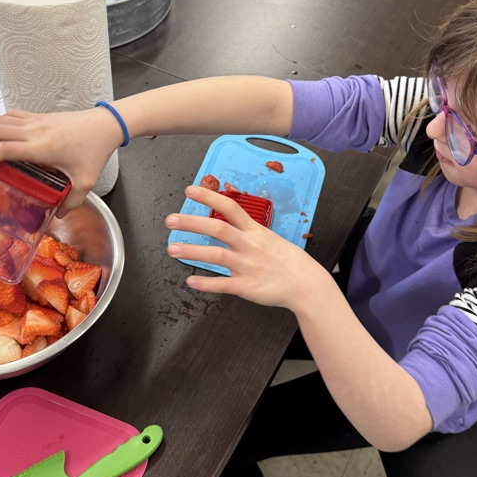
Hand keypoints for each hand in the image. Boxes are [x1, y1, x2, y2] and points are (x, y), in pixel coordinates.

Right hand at [0, 107, 120, 212]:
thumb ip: (72, 202)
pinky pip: (13, 114)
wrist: (106, 125)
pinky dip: (4, 124)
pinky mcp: (40, 115)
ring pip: (0, 119)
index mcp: (42, 148)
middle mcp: (35, 131)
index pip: (2, 149)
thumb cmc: (96, 149)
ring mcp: (36, 120)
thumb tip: (59, 214)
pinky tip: (12, 139)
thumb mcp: (86, 182)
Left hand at [165, 186, 327, 309]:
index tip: (190, 190)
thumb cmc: (287, 260)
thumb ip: (247, 230)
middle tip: (170, 220)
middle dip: (192, 223)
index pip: (230, 207)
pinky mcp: (248, 287)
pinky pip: (223, 285)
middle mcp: (249, 245)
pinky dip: (206, 284)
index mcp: (255, 231)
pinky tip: (191, 282)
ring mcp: (248, 266)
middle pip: (218, 229)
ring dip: (192, 251)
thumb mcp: (269, 237)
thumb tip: (227, 218)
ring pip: (217, 256)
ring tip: (172, 249)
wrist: (306, 284)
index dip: (209, 197)